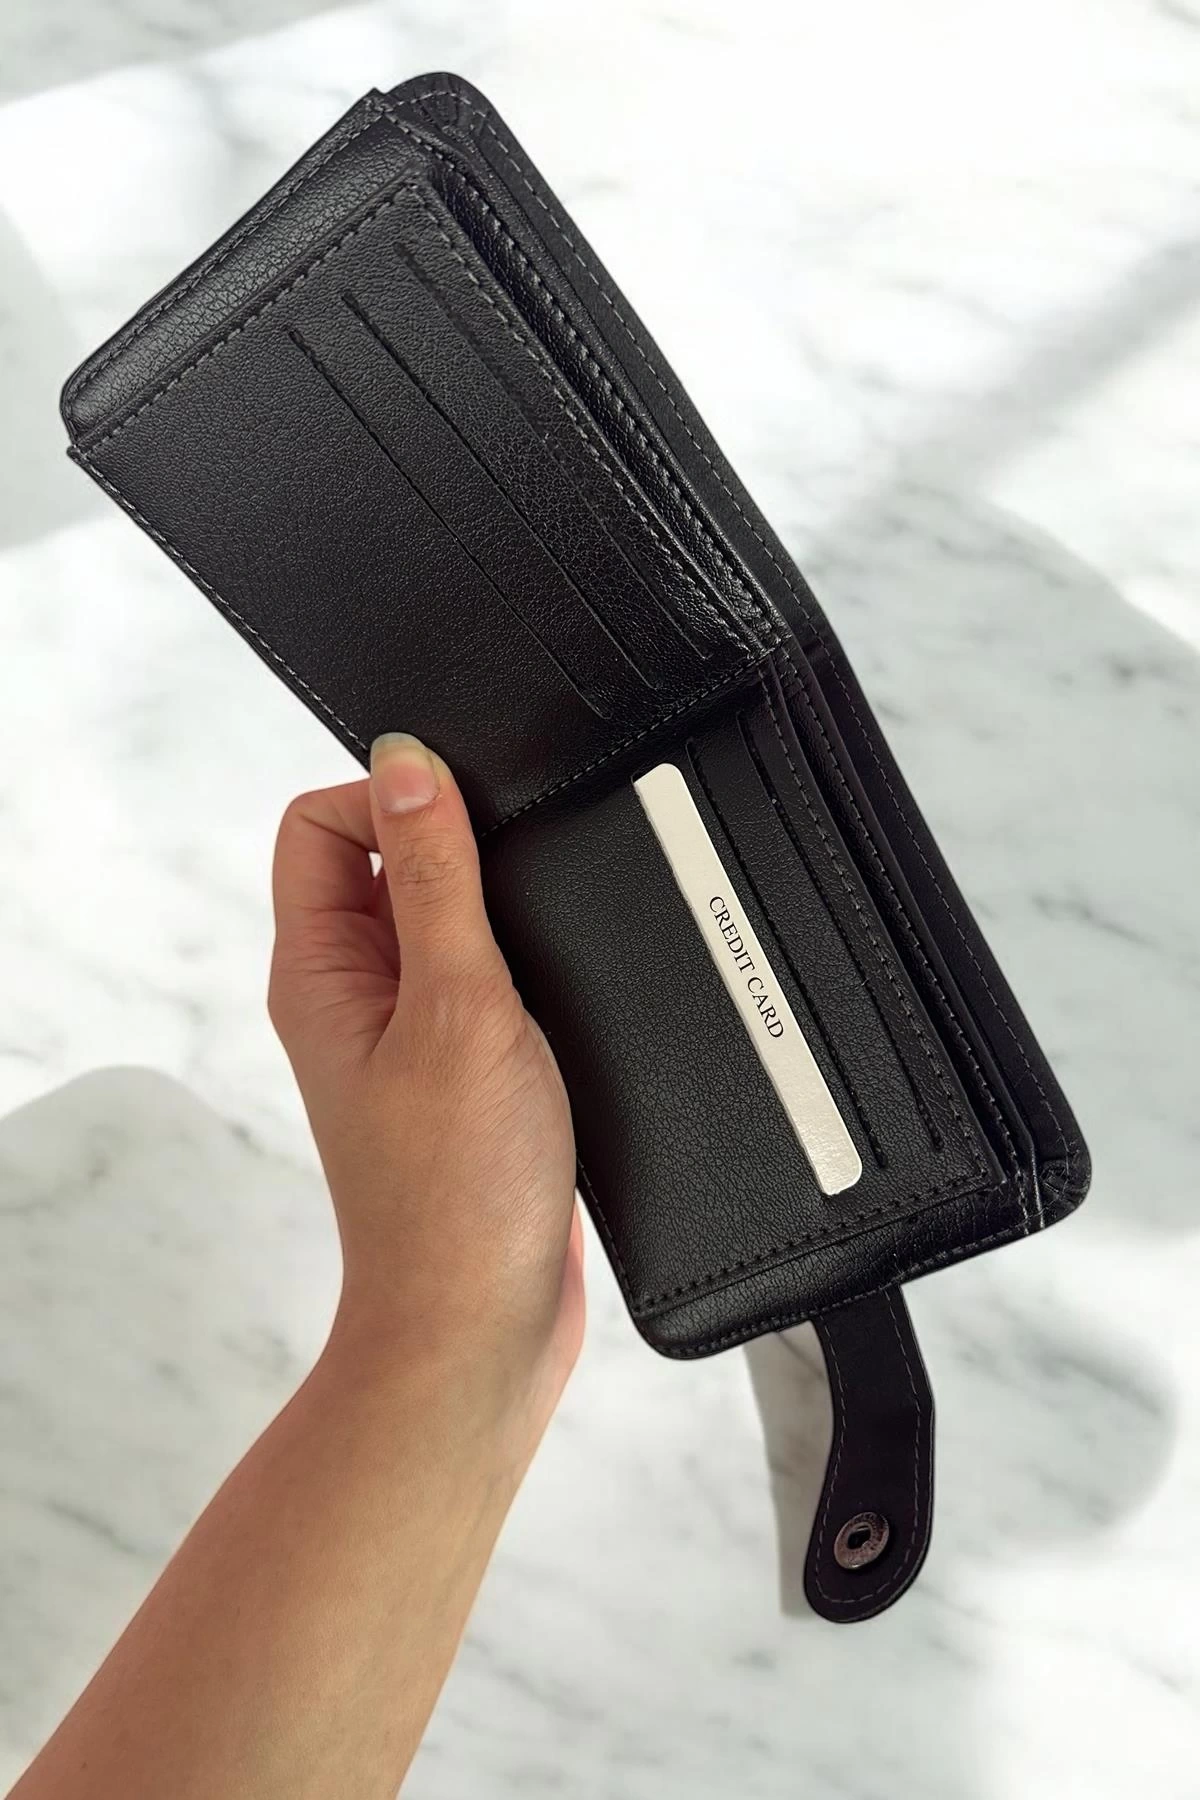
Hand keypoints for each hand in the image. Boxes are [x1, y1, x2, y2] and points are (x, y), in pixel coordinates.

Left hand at [268, 733, 583, 1453]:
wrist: (484, 1324)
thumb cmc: (456, 1192)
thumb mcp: (454, 1006)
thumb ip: (434, 880)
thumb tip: (406, 765)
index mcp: (320, 971)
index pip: (318, 825)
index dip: (388, 797)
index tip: (466, 816)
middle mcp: (354, 996)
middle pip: (383, 863)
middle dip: (455, 849)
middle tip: (516, 888)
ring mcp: (408, 1035)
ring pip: (444, 920)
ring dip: (498, 909)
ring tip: (543, 947)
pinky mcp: (464, 1071)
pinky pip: (483, 979)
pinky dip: (524, 966)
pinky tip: (567, 991)